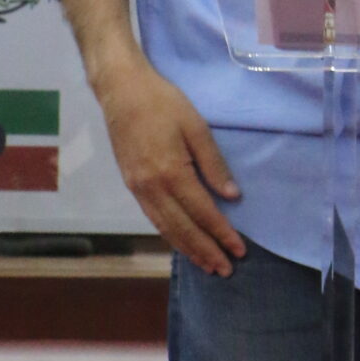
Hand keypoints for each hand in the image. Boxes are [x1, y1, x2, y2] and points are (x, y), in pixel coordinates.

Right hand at [96, 55, 246, 276]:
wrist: (120, 90)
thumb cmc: (162, 102)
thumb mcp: (196, 127)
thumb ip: (214, 164)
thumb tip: (231, 197)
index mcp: (171, 172)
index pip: (202, 212)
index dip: (222, 233)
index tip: (239, 250)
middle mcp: (152, 187)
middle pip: (183, 228)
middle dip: (206, 250)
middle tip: (226, 270)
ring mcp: (138, 188)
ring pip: (165, 228)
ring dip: (188, 249)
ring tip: (207, 265)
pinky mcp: (131, 185)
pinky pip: (153, 218)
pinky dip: (169, 235)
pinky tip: (182, 243)